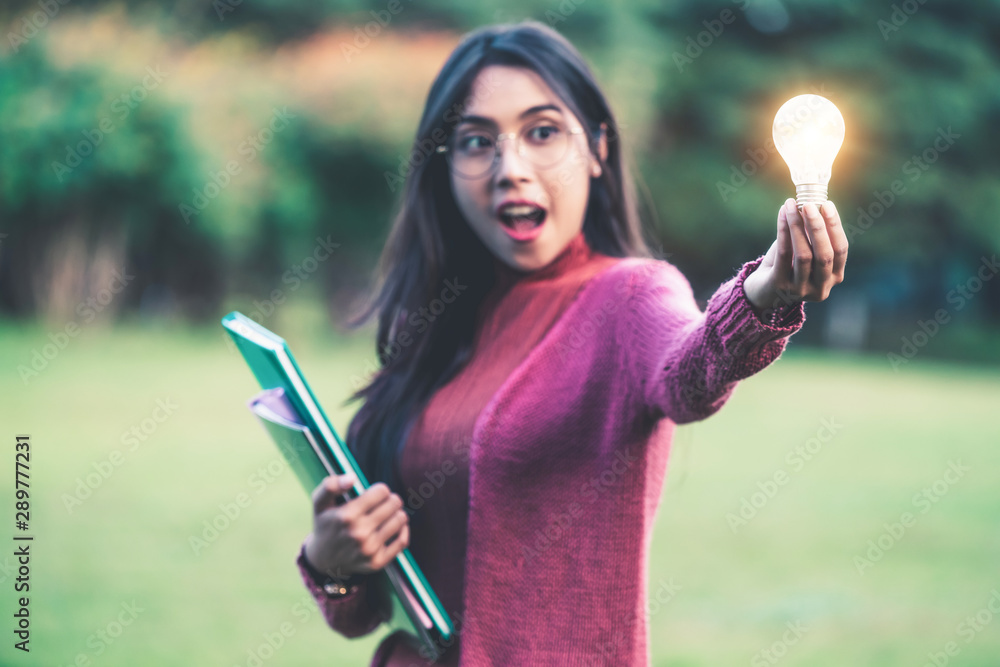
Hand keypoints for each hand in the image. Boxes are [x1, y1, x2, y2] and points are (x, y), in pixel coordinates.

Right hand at [303, 474, 409, 577]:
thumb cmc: (325, 525)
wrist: (323, 561)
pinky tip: (395, 526)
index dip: (380, 490)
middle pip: (394, 504)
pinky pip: (402, 541)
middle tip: (385, 503)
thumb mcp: (319, 503)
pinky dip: (403, 530)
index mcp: (347, 516)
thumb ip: (331, 485)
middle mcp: (359, 533)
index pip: (382, 492)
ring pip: (400, 520)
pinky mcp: (377, 562)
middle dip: (391, 500)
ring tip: (389, 514)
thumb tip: (352, 477)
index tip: (375, 494)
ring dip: (397, 513)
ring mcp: (369, 549)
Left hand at [742, 198, 847, 318]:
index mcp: (834, 277)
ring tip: (791, 205)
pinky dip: (783, 232)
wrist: (764, 291)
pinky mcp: (780, 287)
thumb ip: (814, 234)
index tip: (827, 204)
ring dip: (797, 226)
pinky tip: (782, 215)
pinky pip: (784, 255)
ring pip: (803, 255)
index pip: (841, 250)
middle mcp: (821, 287)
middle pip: (824, 254)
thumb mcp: (807, 251)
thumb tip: (815, 203)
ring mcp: (801, 290)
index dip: (835, 226)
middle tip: (809, 204)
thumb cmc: (789, 265)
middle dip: (818, 227)